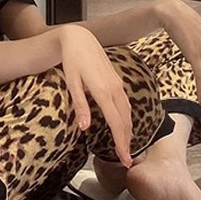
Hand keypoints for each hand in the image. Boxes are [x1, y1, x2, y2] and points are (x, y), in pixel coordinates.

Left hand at [58, 26, 132, 166]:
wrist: (79, 39)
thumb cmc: (72, 60)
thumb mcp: (72, 83)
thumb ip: (80, 105)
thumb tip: (84, 128)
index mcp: (103, 91)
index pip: (116, 123)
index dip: (121, 142)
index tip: (124, 158)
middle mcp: (115, 89)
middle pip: (126, 121)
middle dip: (127, 141)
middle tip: (127, 160)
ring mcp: (118, 85)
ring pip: (128, 113)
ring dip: (128, 131)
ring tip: (126, 147)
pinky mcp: (117, 82)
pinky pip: (125, 104)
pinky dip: (126, 118)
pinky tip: (123, 125)